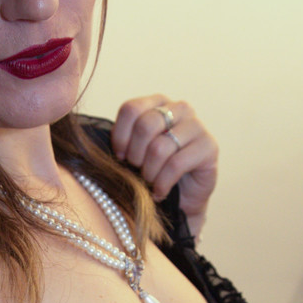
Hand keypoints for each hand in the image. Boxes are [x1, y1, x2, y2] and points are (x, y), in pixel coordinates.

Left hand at [111, 96, 218, 240]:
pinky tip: (159, 192)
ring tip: (149, 184)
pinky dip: (162, 184)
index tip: (119, 157)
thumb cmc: (152, 172)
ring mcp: (197, 126)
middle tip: (136, 172)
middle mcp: (179, 108)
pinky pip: (176, 164)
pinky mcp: (210, 147)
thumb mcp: (132, 152)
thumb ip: (120, 140)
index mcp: (157, 102)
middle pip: (146, 125)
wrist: (180, 199)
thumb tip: (93, 143)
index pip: (130, 109)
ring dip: (149, 172)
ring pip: (160, 147)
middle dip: (135, 156)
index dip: (120, 137)